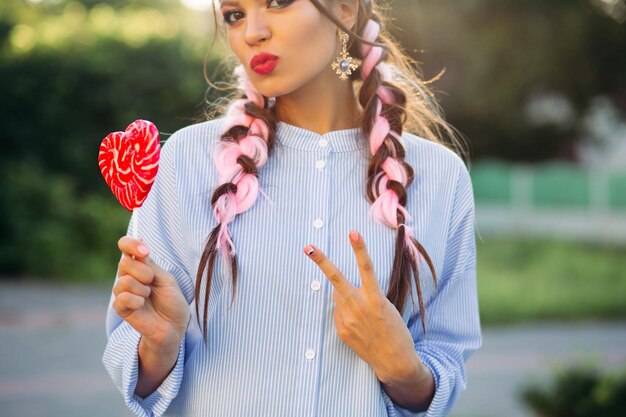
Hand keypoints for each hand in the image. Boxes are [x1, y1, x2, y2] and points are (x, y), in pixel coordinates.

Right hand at [114, 236, 189, 349]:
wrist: (174, 326)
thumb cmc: (171, 301)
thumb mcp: (165, 279)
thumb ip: (150, 264)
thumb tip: (139, 241)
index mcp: (140, 266)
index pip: (125, 246)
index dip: (131, 244)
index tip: (144, 251)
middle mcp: (128, 276)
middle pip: (124, 262)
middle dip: (144, 272)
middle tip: (153, 283)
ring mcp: (123, 292)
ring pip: (124, 281)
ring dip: (143, 289)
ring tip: (149, 297)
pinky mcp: (120, 308)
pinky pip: (122, 297)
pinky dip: (137, 300)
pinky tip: (142, 305)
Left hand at [303, 230, 418, 383]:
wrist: (394, 360)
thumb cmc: (395, 330)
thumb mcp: (386, 307)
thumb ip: (365, 295)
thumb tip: (340, 292)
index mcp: (375, 298)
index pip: (366, 268)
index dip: (359, 249)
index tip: (353, 232)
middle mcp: (359, 306)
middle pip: (336, 278)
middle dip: (321, 261)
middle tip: (308, 247)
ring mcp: (347, 319)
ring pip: (338, 296)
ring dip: (346, 297)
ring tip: (363, 313)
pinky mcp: (341, 330)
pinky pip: (339, 313)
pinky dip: (346, 312)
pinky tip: (359, 324)